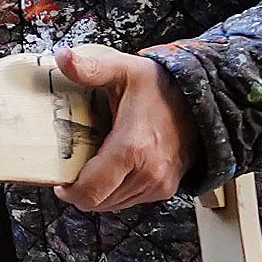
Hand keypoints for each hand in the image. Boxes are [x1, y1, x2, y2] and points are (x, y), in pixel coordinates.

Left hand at [53, 44, 199, 213]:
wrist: (201, 100)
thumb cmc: (160, 86)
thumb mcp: (123, 71)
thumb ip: (90, 68)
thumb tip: (62, 56)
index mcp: (131, 149)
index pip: (89, 192)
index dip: (69, 191)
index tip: (60, 181)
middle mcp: (147, 174)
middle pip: (98, 203)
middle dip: (81, 191)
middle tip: (73, 171)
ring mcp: (159, 184)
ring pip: (113, 205)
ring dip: (99, 192)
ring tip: (93, 168)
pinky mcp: (166, 188)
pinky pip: (130, 201)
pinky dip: (117, 191)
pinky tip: (113, 170)